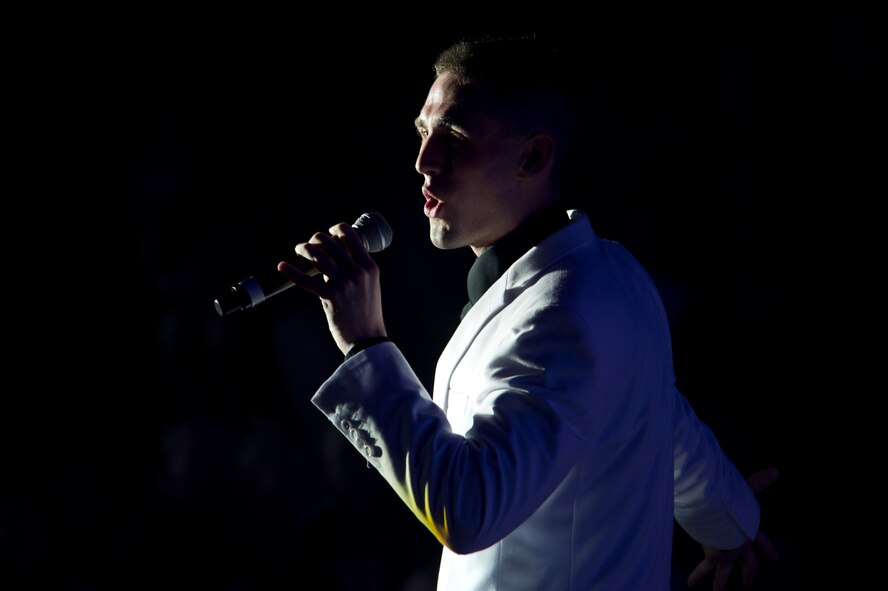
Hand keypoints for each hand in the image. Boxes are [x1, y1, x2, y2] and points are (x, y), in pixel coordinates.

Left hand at [278, 222, 386, 354]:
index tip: (328, 232)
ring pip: (318, 256)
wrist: (367, 338)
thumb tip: (329, 257)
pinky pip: (307, 280)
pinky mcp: (331, 296)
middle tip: (310, 244)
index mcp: (370, 267)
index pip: (351, 236)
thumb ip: (353, 269)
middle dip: (316, 240)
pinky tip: (282, 266)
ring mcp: (345, 284)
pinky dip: (292, 272)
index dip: (337, 229)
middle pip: (331, 243)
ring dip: (304, 249)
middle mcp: (358, 272)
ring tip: (299, 249)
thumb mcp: (368, 286)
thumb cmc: (366, 312)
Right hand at [687, 468, 780, 589]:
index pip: (761, 540)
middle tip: (749, 586)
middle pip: (749, 565)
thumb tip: (777, 471)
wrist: (722, 520)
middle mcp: (740, 546)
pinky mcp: (714, 557)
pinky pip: (704, 569)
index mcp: (749, 531)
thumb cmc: (732, 504)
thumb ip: (760, 481)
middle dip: (749, 575)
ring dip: (722, 584)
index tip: (774, 558)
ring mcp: (727, 554)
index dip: (768, 549)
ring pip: (726, 573)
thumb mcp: (746, 491)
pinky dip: (696, 576)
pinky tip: (690, 584)